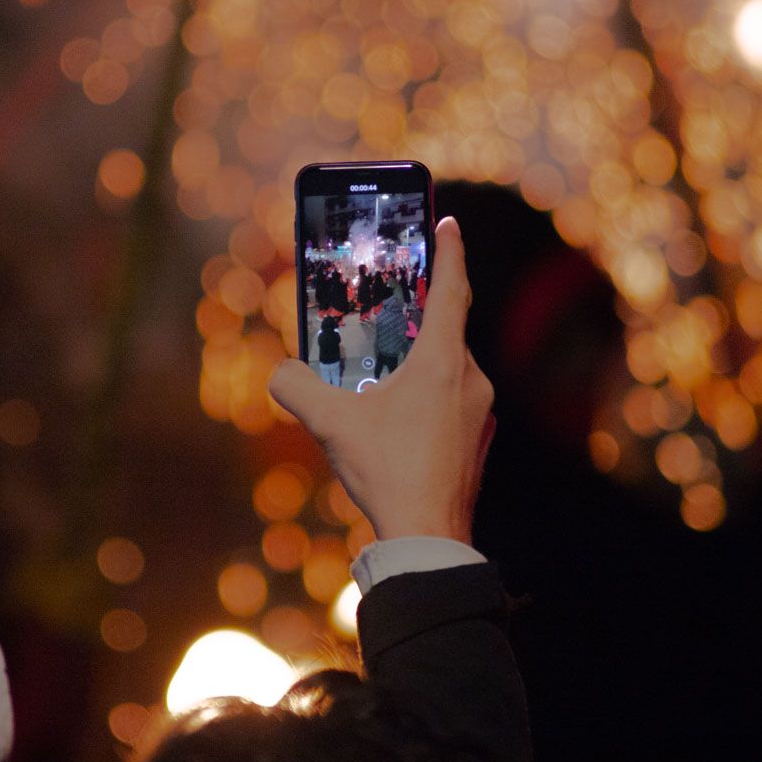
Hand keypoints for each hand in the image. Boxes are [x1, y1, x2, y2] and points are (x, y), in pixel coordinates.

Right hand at [269, 217, 495, 543]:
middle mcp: (472, 380)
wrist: (429, 537)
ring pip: (447, 372)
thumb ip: (296, 386)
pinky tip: (394, 423)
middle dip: (416, 319)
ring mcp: (480, 414)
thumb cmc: (388, 473)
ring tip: (380, 378)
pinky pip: (451, 405)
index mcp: (444, 361)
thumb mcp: (330, 423)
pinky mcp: (477, 443)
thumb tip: (281, 372)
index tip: (447, 223)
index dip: (449, 251)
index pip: (452, 288)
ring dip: (417, 367)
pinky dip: (426, 400)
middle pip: (446, 332)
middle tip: (388, 310)